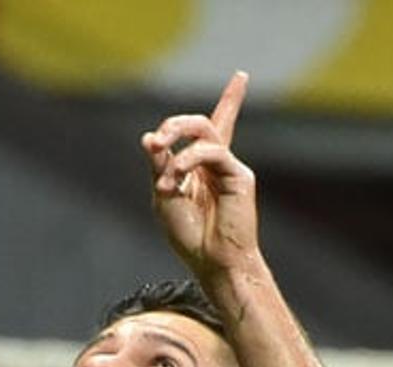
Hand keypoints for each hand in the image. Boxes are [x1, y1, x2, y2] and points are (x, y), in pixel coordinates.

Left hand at [142, 72, 258, 286]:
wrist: (213, 263)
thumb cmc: (190, 237)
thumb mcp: (164, 196)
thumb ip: (160, 166)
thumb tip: (150, 138)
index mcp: (201, 168)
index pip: (215, 127)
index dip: (231, 101)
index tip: (243, 77)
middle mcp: (217, 164)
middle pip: (200, 123)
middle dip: (174, 125)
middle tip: (156, 143)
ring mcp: (230, 168)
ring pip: (205, 130)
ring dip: (177, 138)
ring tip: (162, 161)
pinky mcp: (240, 176)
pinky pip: (212, 152)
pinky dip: (188, 160)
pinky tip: (176, 178)